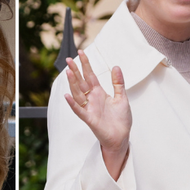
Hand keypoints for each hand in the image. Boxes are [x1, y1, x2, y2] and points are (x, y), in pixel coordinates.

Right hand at [63, 50, 131, 178]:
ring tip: (68, 71)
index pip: (90, 75)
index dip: (85, 64)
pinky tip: (67, 96)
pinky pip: (79, 110)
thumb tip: (116, 66)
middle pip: (81, 82)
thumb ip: (118, 83)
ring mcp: (89, 108)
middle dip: (75, 70)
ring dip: (73, 83)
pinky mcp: (90, 119)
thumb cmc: (121, 120)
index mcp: (99, 93)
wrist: (121, 137)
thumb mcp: (122, 98)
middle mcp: (92, 99)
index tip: (80, 52)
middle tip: (69, 58)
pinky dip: (73, 103)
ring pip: (78, 93)